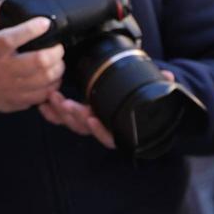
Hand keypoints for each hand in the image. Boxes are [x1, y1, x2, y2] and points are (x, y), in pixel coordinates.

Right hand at [0, 0, 64, 112]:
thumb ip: (4, 6)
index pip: (11, 39)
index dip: (30, 30)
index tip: (45, 22)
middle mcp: (1, 69)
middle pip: (37, 62)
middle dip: (55, 52)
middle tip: (58, 46)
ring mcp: (11, 87)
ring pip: (45, 79)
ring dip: (58, 68)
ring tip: (57, 60)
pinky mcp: (18, 100)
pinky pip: (44, 94)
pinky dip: (53, 84)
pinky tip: (52, 76)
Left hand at [37, 70, 174, 149]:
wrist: (136, 95)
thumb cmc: (143, 95)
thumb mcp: (153, 87)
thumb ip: (160, 83)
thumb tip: (169, 77)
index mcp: (120, 125)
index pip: (111, 136)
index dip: (100, 130)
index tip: (92, 117)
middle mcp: (104, 126)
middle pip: (86, 129)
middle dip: (74, 117)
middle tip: (66, 104)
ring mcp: (89, 121)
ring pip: (72, 123)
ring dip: (60, 113)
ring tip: (53, 97)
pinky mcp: (77, 114)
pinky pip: (61, 118)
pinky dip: (51, 112)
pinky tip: (43, 102)